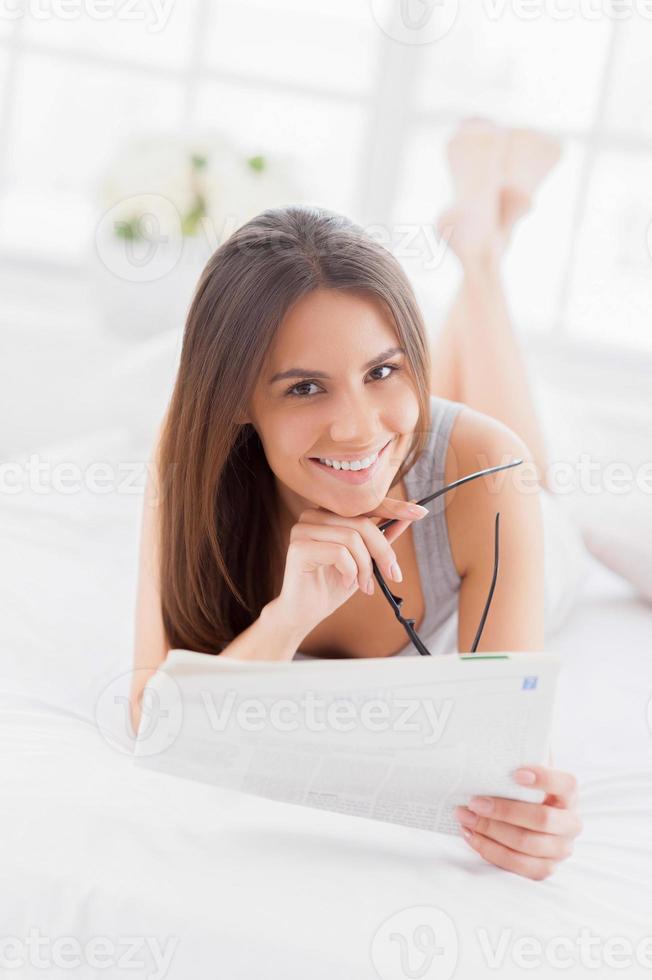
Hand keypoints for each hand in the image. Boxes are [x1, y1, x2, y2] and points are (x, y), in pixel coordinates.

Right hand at [274, 496, 427, 639]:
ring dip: (365, 567)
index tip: (419, 512)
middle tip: (392, 575)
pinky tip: (345, 583)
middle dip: (382, 552)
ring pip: (352, 538)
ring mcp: (303, 529)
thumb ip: (382, 536)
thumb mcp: (364, 560)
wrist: (304, 614)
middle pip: (362, 523)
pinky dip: (350, 571)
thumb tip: (409, 515)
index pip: (364, 505)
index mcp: (328, 514)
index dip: (393, 508)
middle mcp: (313, 515)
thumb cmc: (331, 585)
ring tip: (363, 585)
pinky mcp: (298, 547)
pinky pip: (339, 552)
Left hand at [455, 765, 582, 879]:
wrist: (529, 819)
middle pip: (542, 819)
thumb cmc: (523, 790)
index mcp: (569, 795)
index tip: (515, 773)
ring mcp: (560, 849)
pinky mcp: (544, 868)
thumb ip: (520, 755)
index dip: (544, 778)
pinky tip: (471, 835)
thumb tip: (499, 734)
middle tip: (474, 801)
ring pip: (526, 844)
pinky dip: (490, 850)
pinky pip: (517, 865)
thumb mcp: (526, 771)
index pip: (566, 784)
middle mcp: (571, 824)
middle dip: (504, 811)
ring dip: (491, 831)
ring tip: (465, 817)